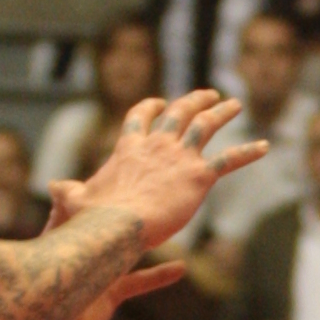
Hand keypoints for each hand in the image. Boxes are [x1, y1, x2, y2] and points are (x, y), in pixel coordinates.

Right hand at [79, 90, 265, 256]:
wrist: (115, 226)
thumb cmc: (92, 218)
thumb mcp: (74, 200)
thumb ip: (68, 192)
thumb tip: (54, 188)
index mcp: (128, 149)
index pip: (139, 119)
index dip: (149, 109)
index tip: (158, 102)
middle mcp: (156, 145)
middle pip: (178, 114)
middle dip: (194, 100)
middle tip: (208, 94)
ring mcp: (179, 157)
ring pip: (205, 126)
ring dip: (222, 113)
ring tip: (235, 104)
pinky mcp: (199, 176)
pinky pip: (229, 160)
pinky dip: (249, 152)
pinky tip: (265, 146)